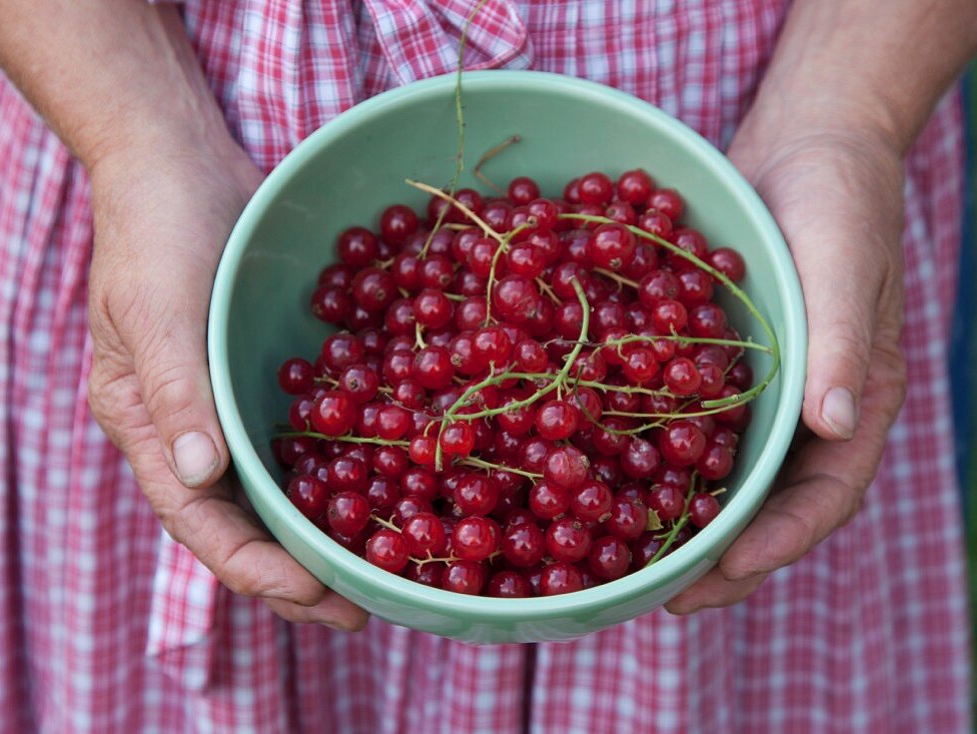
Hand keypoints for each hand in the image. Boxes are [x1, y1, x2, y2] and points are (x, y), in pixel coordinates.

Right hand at [86, 139, 367, 630]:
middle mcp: (192, 431)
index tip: (318, 596)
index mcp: (148, 429)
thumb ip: (175, 389)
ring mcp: (233, 405)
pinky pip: (308, 435)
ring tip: (386, 568)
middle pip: (246, 523)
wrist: (180, 162)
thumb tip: (201, 475)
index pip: (199, 522)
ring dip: (327, 530)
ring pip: (281, 489)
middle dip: (300, 572)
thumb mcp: (154, 305)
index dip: (257, 568)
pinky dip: (344, 465)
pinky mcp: (270, 375)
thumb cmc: (152, 229)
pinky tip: (393, 483)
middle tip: (364, 609)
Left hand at [666, 128, 907, 612]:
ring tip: (618, 556)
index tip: (717, 580)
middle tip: (654, 595)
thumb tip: (832, 425)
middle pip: (760, 506)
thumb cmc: (840, 199)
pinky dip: (646, 451)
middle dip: (713, 558)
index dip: (772, 547)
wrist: (802, 144)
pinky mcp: (712, 367)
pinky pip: (680, 421)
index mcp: (851, 406)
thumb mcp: (844, 262)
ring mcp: (756, 395)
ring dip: (673, 516)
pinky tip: (594, 469)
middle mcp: (802, 414)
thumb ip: (839, 342)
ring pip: (715, 474)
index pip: (821, 500)